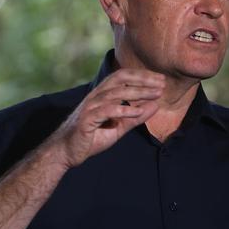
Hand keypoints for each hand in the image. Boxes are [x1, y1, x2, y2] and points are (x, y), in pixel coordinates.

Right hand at [50, 69, 164, 167]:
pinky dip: (122, 111)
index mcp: (103, 94)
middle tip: (162, 83)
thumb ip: (136, 117)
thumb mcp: (119, 127)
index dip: (142, 76)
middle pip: (120, 79)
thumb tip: (156, 105)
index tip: (161, 80)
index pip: (123, 77)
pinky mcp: (86, 120)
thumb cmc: (92, 137)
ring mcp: (90, 106)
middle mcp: (96, 96)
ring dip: (137, 93)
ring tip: (154, 95)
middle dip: (142, 79)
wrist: (66, 152)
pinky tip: (136, 113)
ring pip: (115, 93)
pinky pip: (105, 111)